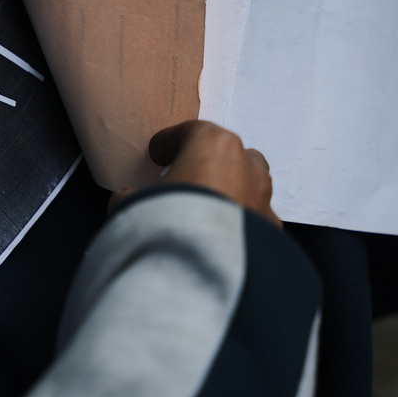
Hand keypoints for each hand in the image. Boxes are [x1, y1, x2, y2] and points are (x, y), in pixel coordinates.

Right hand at [112, 120, 279, 226]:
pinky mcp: (271, 229)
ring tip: (203, 209)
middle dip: (207, 163)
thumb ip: (130, 195)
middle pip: (227, 154)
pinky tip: (217, 237)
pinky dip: (237, 223)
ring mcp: (262, 197)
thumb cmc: (174, 220)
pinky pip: (252, 218)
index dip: (168, 141)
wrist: (207, 265)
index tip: (157, 152)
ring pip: (247, 184)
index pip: (190, 132)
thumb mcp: (132, 201)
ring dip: (227, 191)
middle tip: (184, 177)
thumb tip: (126, 199)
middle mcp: (245, 165)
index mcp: (214, 145)